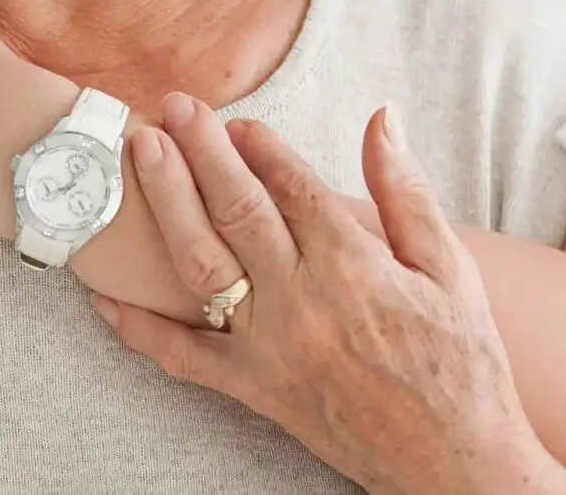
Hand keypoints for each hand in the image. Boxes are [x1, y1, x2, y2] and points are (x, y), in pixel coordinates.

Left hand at [95, 97, 565, 494]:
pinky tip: (104, 295)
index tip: (237, 119)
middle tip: (174, 105)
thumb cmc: (462, 362)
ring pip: (202, 262)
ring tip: (143, 152)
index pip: (291, 185)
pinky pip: (184, 356)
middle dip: (201, 149)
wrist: (454, 463)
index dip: (260, 145)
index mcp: (354, 264)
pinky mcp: (253, 389)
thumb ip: (406, 191)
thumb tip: (381, 117)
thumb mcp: (449, 269)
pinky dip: (140, 328)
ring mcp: (270, 346)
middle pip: (238, 208)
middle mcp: (303, 299)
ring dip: (167, 202)